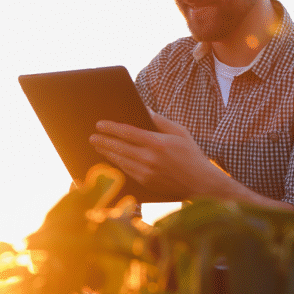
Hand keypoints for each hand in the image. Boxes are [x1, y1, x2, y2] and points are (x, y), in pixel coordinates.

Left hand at [88, 111, 223, 198]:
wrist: (202, 184)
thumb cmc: (192, 155)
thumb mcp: (180, 132)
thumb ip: (160, 121)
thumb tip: (145, 109)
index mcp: (157, 143)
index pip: (127, 132)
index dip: (111, 127)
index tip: (99, 124)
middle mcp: (149, 159)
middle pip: (119, 148)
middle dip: (103, 141)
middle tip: (92, 137)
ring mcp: (146, 173)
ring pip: (120, 161)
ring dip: (107, 152)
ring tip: (98, 146)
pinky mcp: (146, 183)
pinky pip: (126, 171)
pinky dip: (117, 164)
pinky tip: (111, 158)